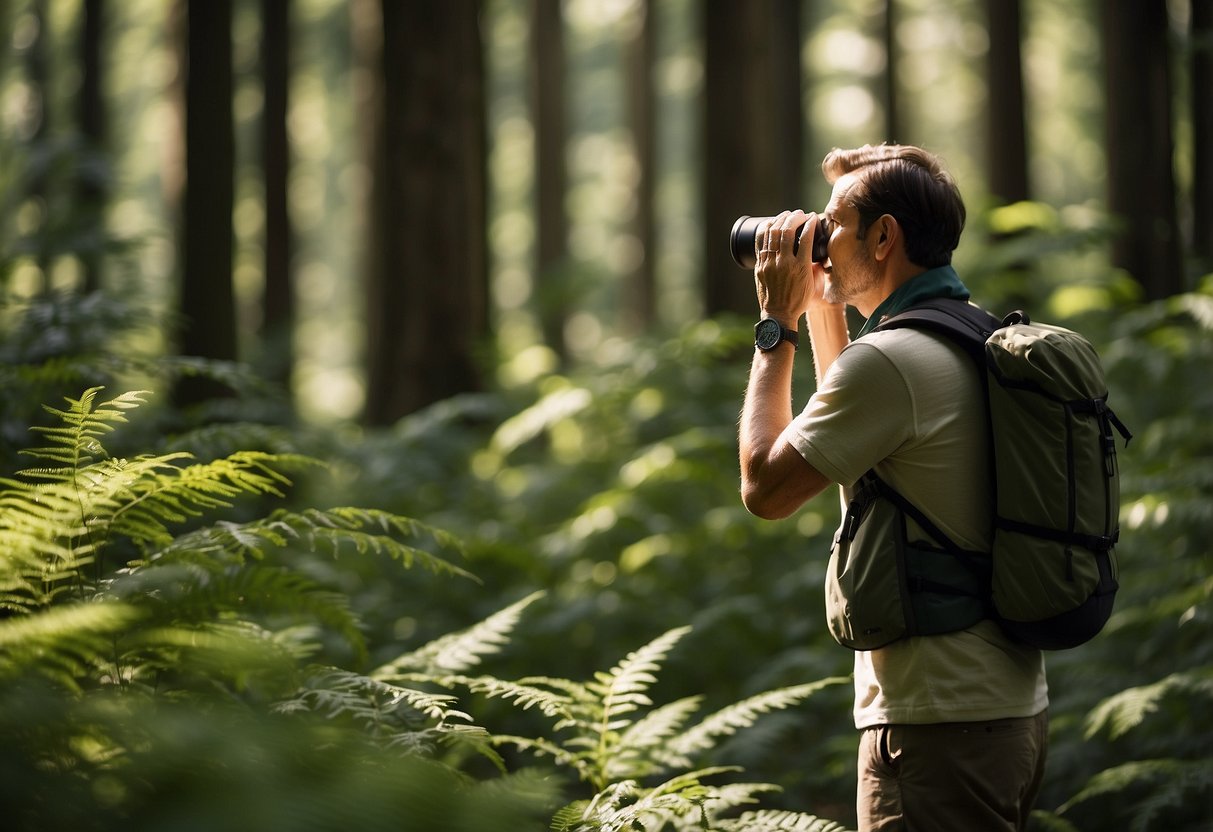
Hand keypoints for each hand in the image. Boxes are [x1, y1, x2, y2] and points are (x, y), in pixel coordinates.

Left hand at [754, 210, 817, 324]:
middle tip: (800, 214)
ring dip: (781, 220)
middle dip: (795, 218)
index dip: (810, 223)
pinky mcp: (760, 266)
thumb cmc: (799, 301)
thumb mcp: (814, 285)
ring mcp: (770, 264)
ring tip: (788, 215)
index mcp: (801, 267)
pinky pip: (760, 242)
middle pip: (788, 231)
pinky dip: (766, 229)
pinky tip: (772, 223)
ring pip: (773, 233)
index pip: (806, 237)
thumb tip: (819, 253)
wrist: (779, 314)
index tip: (814, 217)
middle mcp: (784, 263)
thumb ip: (816, 267)